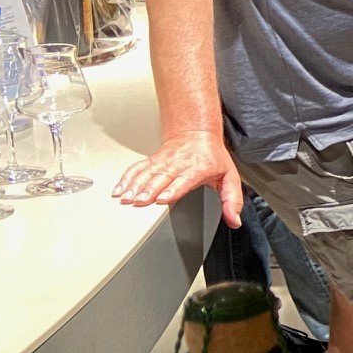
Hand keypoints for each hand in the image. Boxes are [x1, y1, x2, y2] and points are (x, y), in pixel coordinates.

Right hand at [115, 130, 242, 226]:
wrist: (198, 132)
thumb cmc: (213, 157)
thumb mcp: (229, 177)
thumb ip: (232, 200)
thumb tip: (234, 220)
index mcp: (198, 168)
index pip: (184, 180)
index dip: (172, 190)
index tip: (162, 199)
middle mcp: (178, 163)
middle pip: (161, 178)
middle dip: (148, 190)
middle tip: (138, 202)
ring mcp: (163, 161)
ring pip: (146, 173)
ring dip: (134, 185)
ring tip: (124, 197)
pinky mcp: (153, 160)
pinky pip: (137, 168)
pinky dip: (126, 178)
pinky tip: (119, 189)